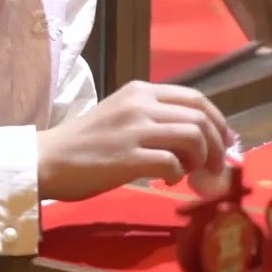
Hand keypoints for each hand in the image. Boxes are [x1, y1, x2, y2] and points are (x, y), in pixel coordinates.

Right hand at [36, 80, 232, 201]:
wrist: (47, 158)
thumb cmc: (85, 142)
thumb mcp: (122, 115)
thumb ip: (155, 118)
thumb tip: (196, 137)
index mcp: (141, 91)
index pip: (196, 98)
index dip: (218, 121)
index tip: (224, 142)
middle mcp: (140, 103)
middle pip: (201, 117)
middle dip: (217, 144)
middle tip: (214, 167)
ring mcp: (134, 129)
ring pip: (193, 136)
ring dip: (201, 160)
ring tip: (189, 173)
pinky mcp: (128, 157)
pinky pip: (172, 163)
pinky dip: (178, 175)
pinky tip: (167, 180)